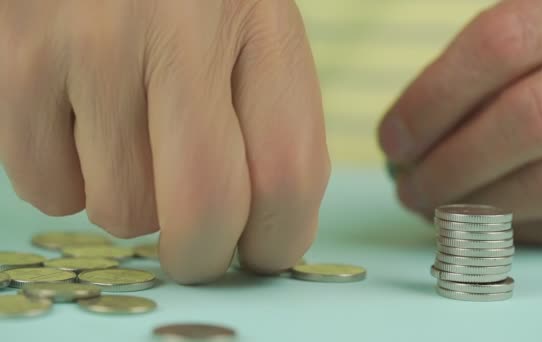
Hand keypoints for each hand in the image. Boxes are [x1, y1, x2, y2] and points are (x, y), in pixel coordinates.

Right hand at [0, 0, 329, 282]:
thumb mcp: (252, 31)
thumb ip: (268, 123)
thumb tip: (264, 232)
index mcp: (259, 22)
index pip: (289, 173)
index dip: (279, 239)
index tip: (264, 252)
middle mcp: (180, 28)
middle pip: (206, 208)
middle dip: (202, 255)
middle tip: (195, 250)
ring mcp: (92, 44)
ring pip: (122, 211)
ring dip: (132, 203)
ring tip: (130, 142)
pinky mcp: (17, 61)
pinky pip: (49, 190)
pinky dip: (68, 180)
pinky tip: (80, 124)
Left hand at [378, 0, 541, 245]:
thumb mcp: (535, 30)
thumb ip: (478, 69)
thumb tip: (404, 138)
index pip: (502, 44)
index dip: (433, 99)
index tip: (393, 140)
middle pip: (532, 118)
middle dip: (451, 165)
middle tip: (409, 188)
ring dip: (479, 207)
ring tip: (437, 210)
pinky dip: (519, 228)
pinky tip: (484, 221)